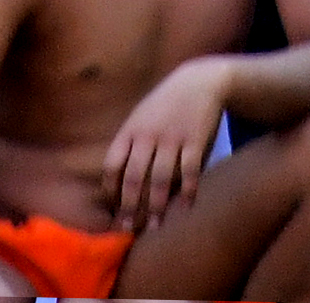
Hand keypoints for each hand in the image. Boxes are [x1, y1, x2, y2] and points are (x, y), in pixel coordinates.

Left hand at [102, 56, 232, 229]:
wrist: (199, 81)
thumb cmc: (165, 104)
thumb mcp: (141, 117)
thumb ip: (129, 145)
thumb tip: (117, 181)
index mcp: (131, 130)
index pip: (113, 165)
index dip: (111, 190)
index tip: (112, 210)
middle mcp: (148, 135)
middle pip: (135, 177)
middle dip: (130, 206)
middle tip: (128, 228)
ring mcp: (172, 138)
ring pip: (161, 178)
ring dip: (157, 206)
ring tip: (155, 226)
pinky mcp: (195, 140)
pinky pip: (189, 171)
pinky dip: (187, 191)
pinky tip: (186, 207)